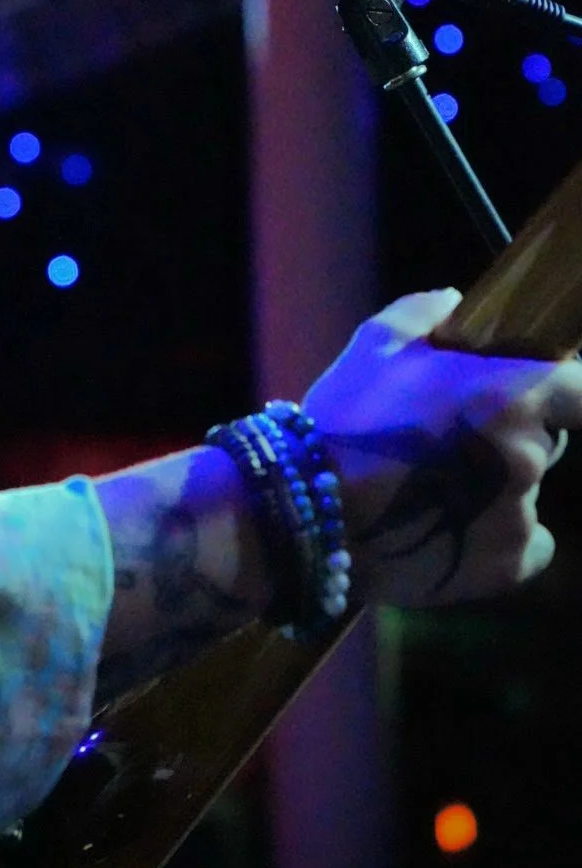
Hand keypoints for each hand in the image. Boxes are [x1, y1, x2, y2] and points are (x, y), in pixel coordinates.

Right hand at [302, 289, 581, 606]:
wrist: (312, 514)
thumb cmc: (346, 419)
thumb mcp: (377, 341)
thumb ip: (429, 312)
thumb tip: (458, 302)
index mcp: (512, 393)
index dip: (564, 389)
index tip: (539, 391)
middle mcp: (530, 455)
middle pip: (547, 439)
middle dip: (512, 434)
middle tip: (453, 438)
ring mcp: (524, 515)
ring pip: (525, 489)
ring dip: (495, 483)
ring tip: (434, 486)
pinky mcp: (510, 565)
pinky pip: (522, 541)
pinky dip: (494, 534)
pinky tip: (445, 523)